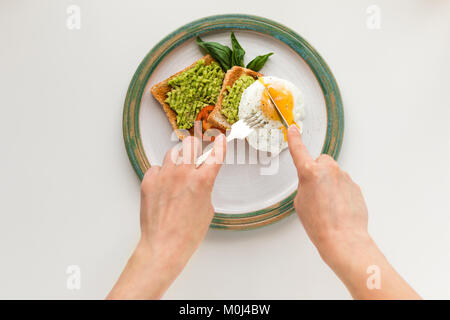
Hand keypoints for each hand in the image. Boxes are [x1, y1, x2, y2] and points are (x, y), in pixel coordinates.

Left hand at [108, 135, 225, 298]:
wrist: (164, 245)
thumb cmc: (187, 234)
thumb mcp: (207, 209)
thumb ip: (204, 189)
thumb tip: (199, 181)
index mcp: (202, 181)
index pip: (215, 155)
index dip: (220, 145)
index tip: (220, 138)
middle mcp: (183, 174)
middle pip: (190, 144)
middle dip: (194, 146)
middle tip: (194, 152)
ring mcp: (164, 176)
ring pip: (172, 153)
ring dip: (177, 160)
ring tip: (177, 172)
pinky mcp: (148, 182)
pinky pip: (156, 168)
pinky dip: (161, 173)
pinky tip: (163, 185)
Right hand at [286, 125, 368, 266]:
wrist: (342, 237)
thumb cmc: (320, 224)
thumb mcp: (300, 202)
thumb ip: (305, 185)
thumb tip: (314, 183)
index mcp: (310, 173)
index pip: (299, 150)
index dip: (294, 139)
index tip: (293, 129)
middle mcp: (329, 170)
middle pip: (320, 162)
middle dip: (317, 172)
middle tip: (314, 192)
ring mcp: (344, 177)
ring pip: (333, 174)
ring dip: (329, 184)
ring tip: (327, 205)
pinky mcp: (355, 186)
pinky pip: (344, 184)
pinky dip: (340, 193)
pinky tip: (337, 208)